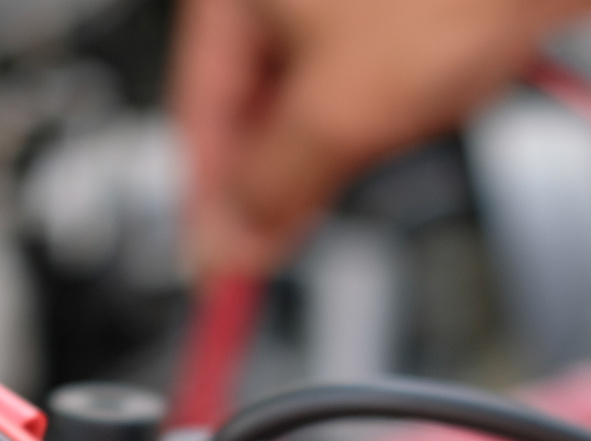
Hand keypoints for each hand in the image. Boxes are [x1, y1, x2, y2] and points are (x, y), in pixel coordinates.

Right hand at [173, 0, 590, 274]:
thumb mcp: (339, 112)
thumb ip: (273, 186)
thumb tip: (230, 240)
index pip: (198, 111)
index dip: (208, 202)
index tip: (217, 265)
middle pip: (249, 104)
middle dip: (267, 178)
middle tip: (271, 246)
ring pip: (304, 94)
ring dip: (318, 151)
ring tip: (332, 187)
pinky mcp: (391, 9)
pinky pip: (355, 76)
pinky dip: (363, 117)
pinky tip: (383, 137)